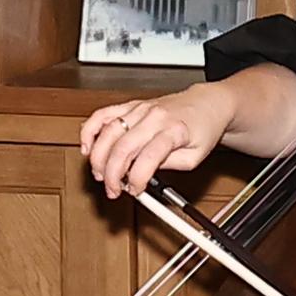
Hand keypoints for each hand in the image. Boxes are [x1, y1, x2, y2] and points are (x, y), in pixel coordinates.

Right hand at [80, 88, 237, 199]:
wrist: (207, 104)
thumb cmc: (203, 128)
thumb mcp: (195, 156)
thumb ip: (170, 165)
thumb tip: (144, 175)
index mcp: (174, 130)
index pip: (148, 158)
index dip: (137, 180)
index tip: (136, 191)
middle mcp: (154, 117)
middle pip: (123, 147)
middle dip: (112, 174)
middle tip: (113, 189)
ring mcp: (140, 109)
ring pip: (108, 132)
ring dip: (99, 157)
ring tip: (100, 175)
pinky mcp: (130, 105)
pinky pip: (102, 114)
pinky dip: (90, 130)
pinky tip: (87, 147)